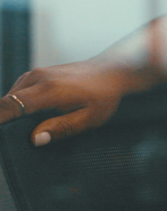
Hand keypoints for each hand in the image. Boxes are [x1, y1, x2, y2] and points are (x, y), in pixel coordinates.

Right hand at [0, 60, 130, 145]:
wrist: (112, 71)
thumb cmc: (104, 96)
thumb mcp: (89, 118)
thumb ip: (61, 128)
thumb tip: (35, 139)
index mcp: (49, 91)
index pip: (10, 106)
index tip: (1, 136)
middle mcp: (38, 78)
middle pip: (5, 102)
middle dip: (4, 120)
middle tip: (12, 137)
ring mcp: (36, 73)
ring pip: (10, 96)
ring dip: (11, 112)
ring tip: (24, 128)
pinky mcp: (36, 73)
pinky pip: (18, 91)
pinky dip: (18, 103)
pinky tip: (30, 115)